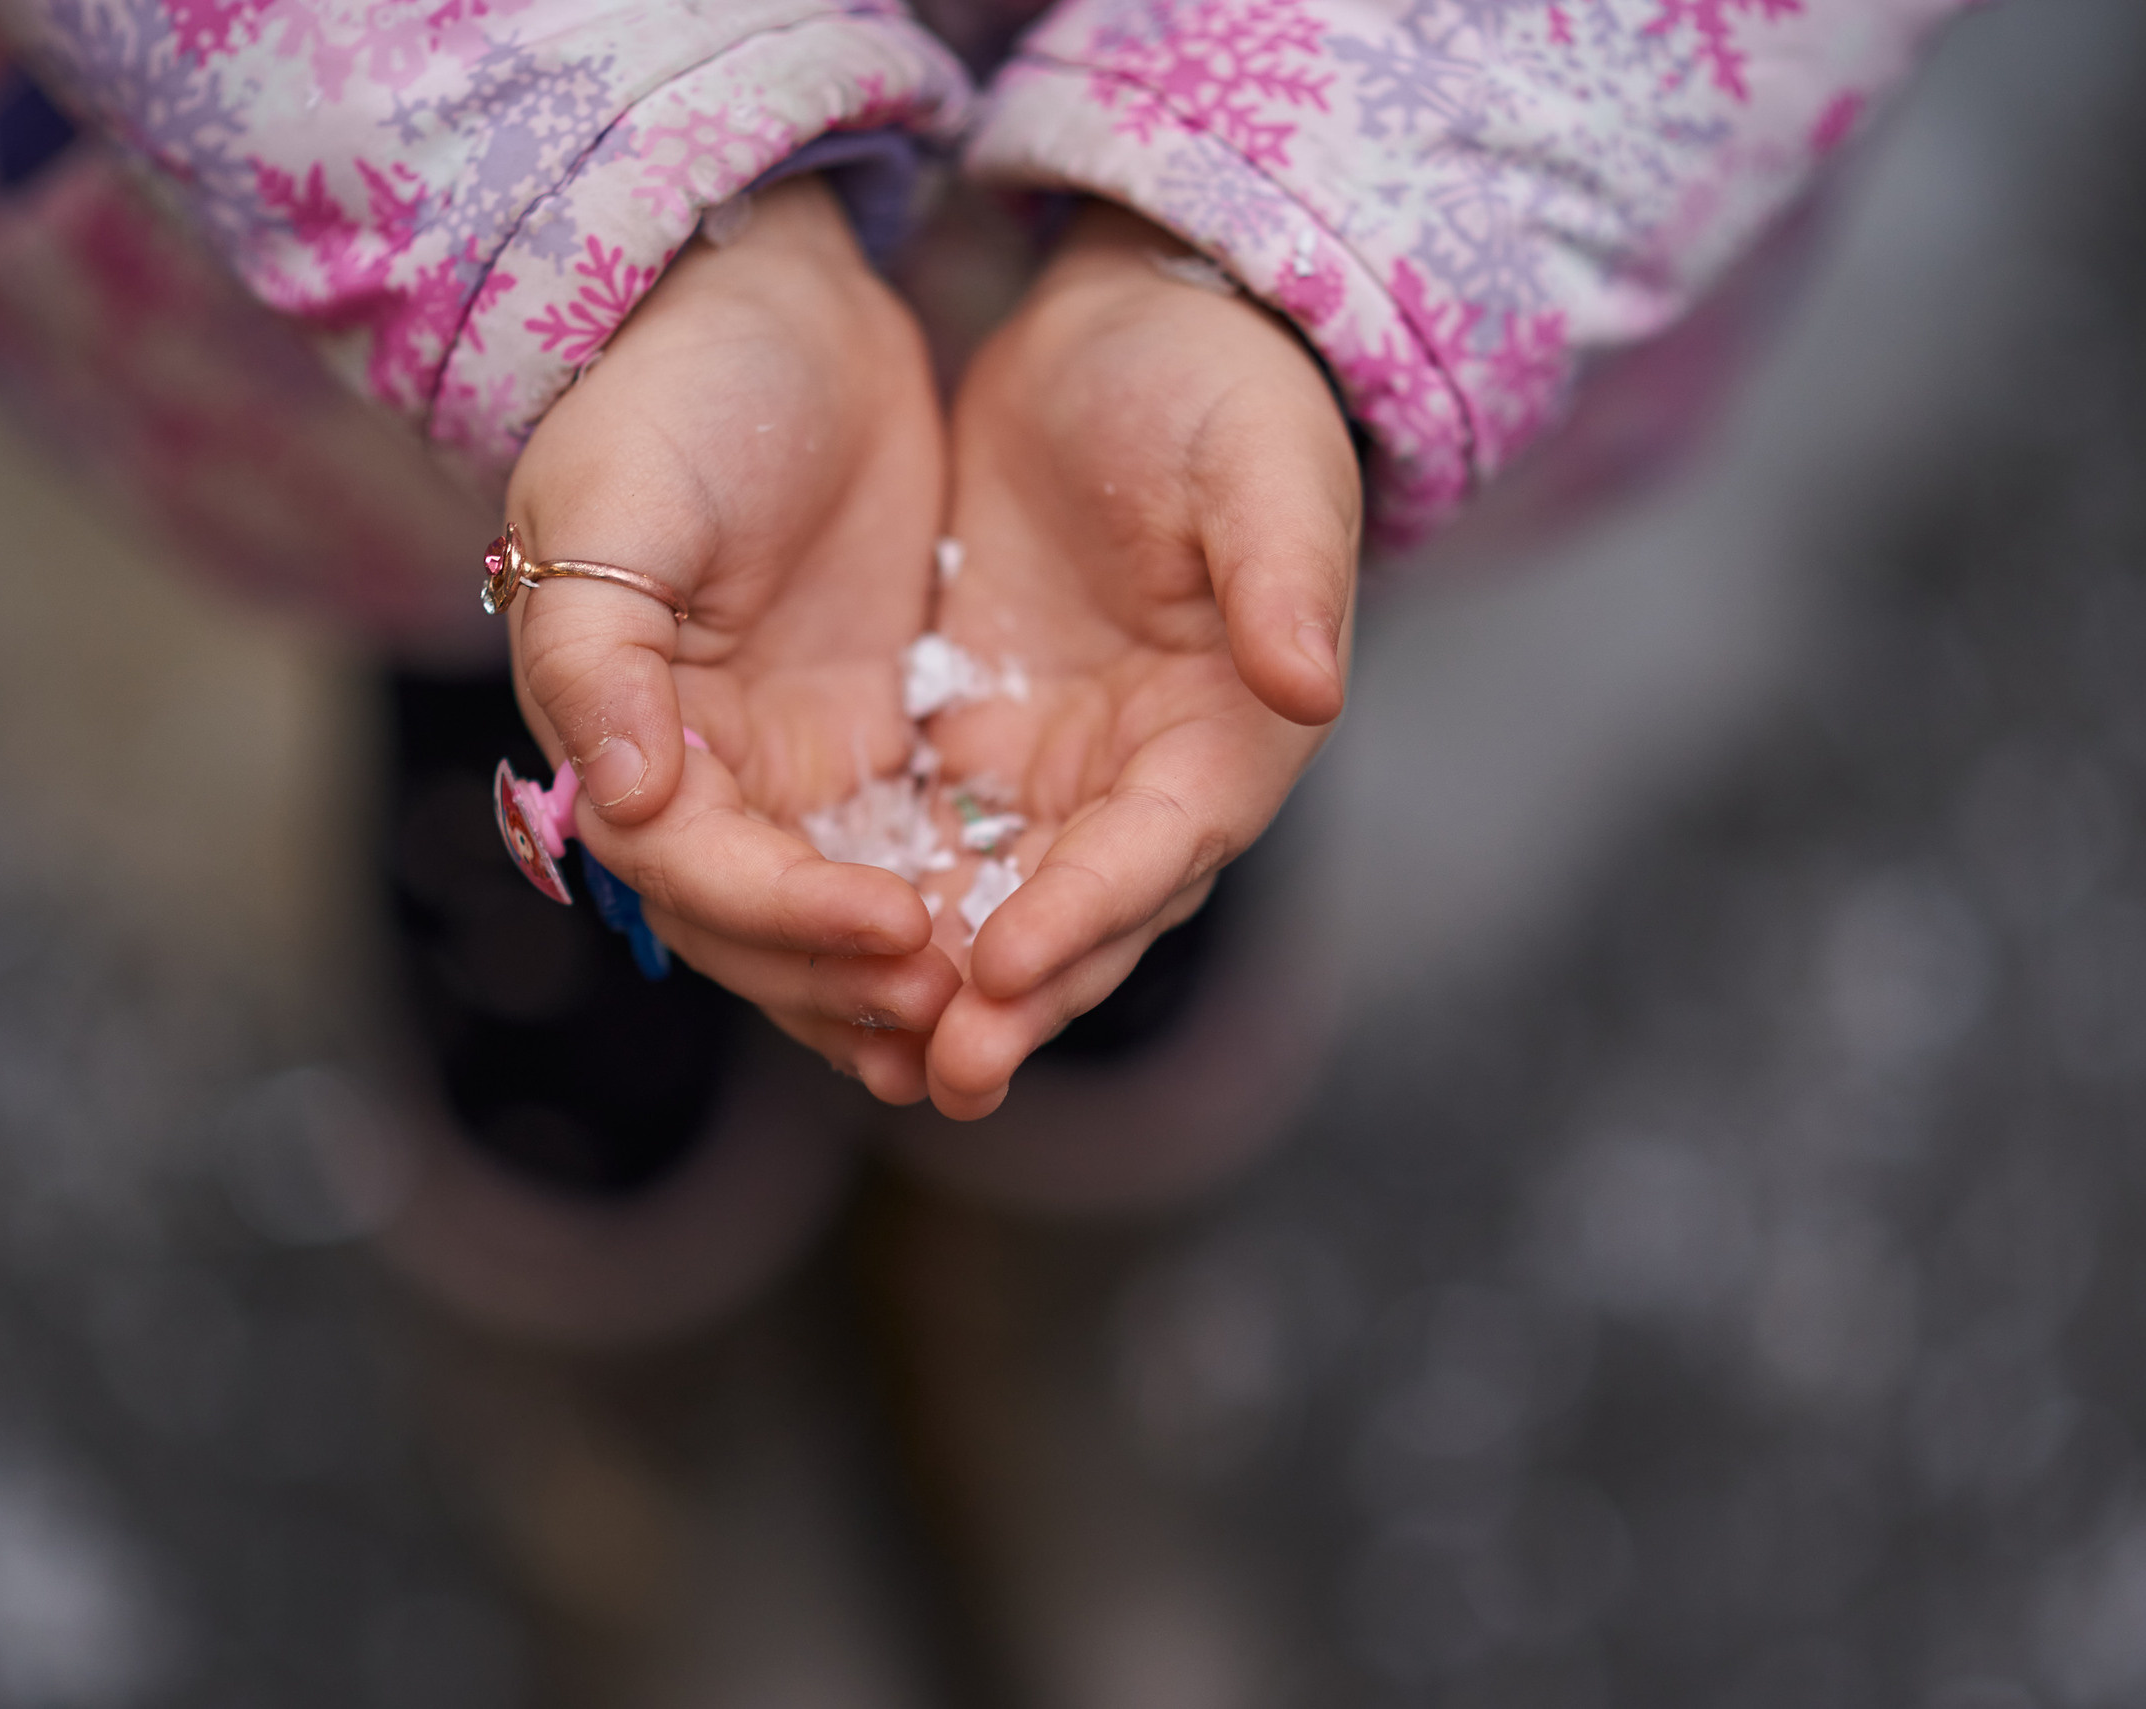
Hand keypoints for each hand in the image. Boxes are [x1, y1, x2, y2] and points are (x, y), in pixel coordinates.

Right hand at [505, 177, 958, 1102]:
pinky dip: (940, 914)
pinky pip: (900, 857)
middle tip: (956, 1010)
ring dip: (892, 981)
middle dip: (848, 980)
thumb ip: (601, 656)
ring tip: (983, 1026)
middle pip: (761, 929)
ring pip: (830, 917)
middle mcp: (699, 774)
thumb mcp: (613, 502)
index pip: (698, 873)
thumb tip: (626, 797)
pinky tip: (1004, 960)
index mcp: (624, 732)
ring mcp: (785, 765)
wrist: (768, 308)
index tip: (895, 930)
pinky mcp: (865, 740)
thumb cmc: (673, 392)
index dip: (790, 920)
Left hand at [921, 202, 1362, 1118]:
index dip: (1089, 910)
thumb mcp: (1260, 460)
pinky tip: (834, 964)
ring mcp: (1071, 772)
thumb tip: (1311, 681)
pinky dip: (902, 914)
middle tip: (945, 1071)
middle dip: (1019, 997)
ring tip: (886, 1058)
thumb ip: (1283, 570)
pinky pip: (942, 852)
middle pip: (1087, 912)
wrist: (1134, 334)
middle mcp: (1157, 776)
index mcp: (1237, 725)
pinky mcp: (991, 746)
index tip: (1006, 962)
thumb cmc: (1218, 389)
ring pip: (1009, 905)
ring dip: (954, 987)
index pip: (1163, 844)